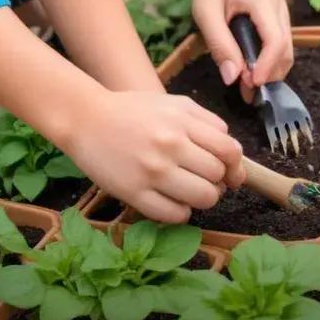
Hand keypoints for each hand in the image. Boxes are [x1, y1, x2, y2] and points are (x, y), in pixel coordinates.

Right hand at [65, 91, 245, 222]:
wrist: (84, 118)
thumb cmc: (133, 111)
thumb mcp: (174, 104)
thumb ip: (207, 122)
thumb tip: (232, 154)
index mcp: (182, 122)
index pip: (230, 151)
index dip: (235, 165)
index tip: (229, 171)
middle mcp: (170, 146)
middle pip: (218, 177)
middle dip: (218, 182)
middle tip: (206, 181)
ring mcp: (152, 171)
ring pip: (203, 198)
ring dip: (204, 198)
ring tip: (191, 191)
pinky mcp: (133, 193)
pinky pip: (175, 215)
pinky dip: (182, 212)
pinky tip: (174, 202)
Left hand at [193, 0, 291, 101]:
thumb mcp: (206, 11)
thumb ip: (220, 44)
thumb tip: (232, 78)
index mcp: (263, 3)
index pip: (275, 43)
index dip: (266, 68)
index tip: (250, 84)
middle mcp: (279, 8)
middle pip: (287, 52)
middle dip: (271, 75)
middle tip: (246, 91)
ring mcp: (282, 12)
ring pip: (287, 50)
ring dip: (271, 70)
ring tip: (247, 83)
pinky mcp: (278, 16)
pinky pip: (281, 43)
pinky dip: (270, 60)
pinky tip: (251, 68)